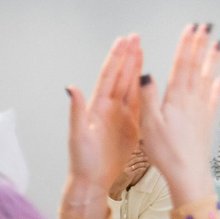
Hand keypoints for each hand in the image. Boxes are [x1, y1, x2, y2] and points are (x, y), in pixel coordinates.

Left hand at [66, 35, 143, 196]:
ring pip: (131, 86)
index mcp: (96, 108)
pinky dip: (144, 88)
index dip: (116, 58)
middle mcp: (108, 108)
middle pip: (120, 76)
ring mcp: (121, 116)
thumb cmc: (81, 161)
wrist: (92, 181)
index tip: (122, 41)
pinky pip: (140, 102)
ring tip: (141, 48)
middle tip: (135, 37)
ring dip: (136, 67)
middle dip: (128, 56)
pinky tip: (148, 77)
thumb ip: (76, 111)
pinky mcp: (132, 125)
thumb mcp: (77, 136)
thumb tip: (71, 88)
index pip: (108, 77)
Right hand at [141, 24, 219, 203]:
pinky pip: (214, 98)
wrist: (188, 172)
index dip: (186, 45)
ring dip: (212, 60)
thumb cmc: (167, 152)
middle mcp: (192, 100)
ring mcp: (201, 109)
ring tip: (217, 44)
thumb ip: (147, 97)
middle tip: (207, 27)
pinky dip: (218, 86)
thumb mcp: (148, 125)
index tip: (191, 28)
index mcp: (176, 99)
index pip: (182, 65)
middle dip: (201, 45)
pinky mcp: (206, 121)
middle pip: (197, 67)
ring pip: (208, 78)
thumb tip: (145, 75)